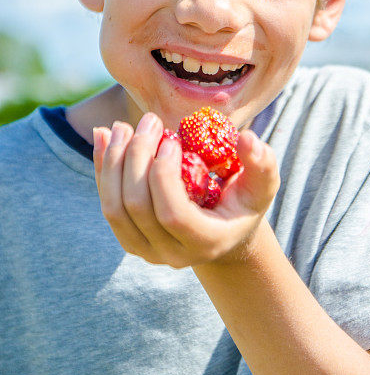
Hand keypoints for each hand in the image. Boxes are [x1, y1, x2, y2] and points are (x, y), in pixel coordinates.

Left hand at [92, 113, 280, 268]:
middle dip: (137, 157)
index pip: (171, 214)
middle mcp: (170, 253)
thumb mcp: (263, 185)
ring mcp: (145, 249)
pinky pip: (106, 204)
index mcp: (205, 242)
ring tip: (123, 125)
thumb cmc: (245, 203)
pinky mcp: (128, 237)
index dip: (164, 175)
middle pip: (137, 207)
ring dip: (114, 161)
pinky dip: (102, 168)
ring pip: (114, 209)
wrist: (224, 232)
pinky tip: (103, 136)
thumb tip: (247, 139)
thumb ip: (262, 163)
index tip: (173, 138)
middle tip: (150, 121)